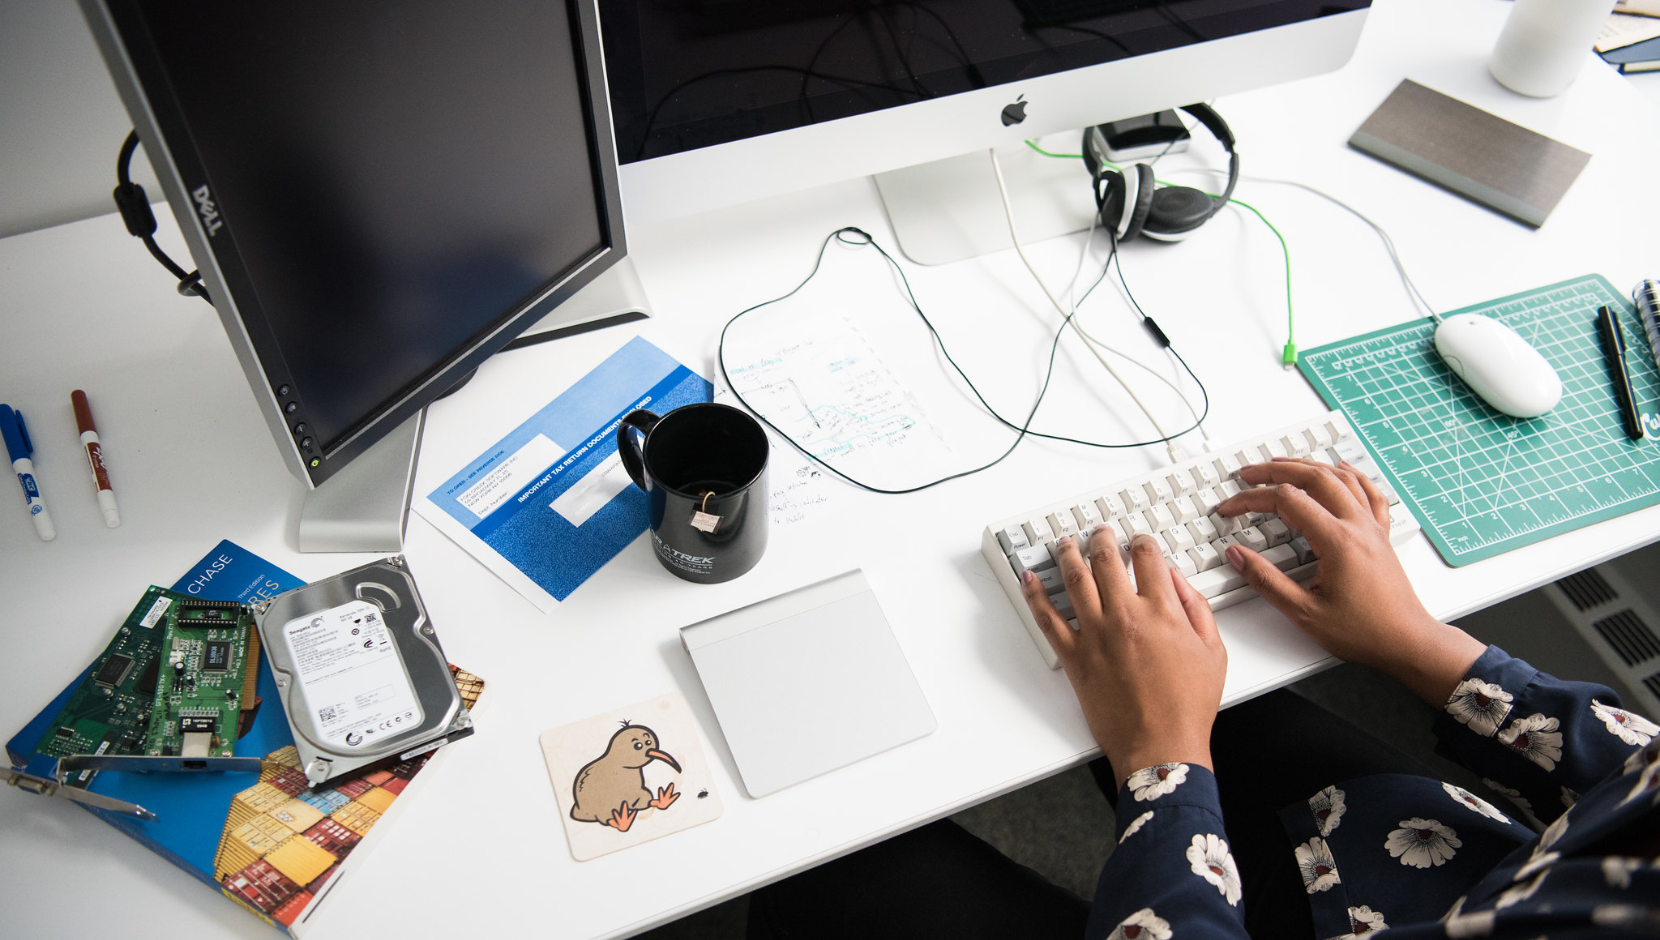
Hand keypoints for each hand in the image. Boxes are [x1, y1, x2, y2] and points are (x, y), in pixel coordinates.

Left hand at [1022, 532, 1227, 788]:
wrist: (1161, 747)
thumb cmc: (1187, 706)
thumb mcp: (1213, 651)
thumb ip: (1196, 608)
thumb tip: (1177, 580)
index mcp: (1162, 611)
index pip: (1147, 557)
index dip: (1141, 542)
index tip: (1137, 540)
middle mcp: (1126, 615)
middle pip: (1106, 560)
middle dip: (1102, 539)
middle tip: (1099, 533)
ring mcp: (1096, 634)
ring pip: (1073, 580)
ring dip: (1067, 554)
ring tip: (1065, 543)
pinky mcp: (1074, 657)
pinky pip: (1047, 619)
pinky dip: (1034, 595)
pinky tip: (1029, 579)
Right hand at [1216, 458, 1484, 704]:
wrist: (1407, 642)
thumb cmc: (1364, 632)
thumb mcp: (1304, 612)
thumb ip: (1265, 581)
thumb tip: (1237, 556)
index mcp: (1337, 541)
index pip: (1286, 501)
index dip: (1252, 499)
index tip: (1231, 508)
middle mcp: (1357, 526)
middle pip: (1314, 477)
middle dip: (1276, 470)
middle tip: (1249, 473)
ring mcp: (1372, 527)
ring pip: (1341, 478)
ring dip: (1308, 465)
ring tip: (1283, 464)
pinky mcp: (1380, 535)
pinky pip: (1368, 491)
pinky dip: (1351, 474)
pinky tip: (1342, 468)